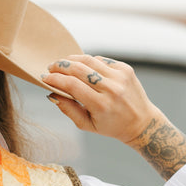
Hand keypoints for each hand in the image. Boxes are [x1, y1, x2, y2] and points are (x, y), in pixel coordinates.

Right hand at [39, 53, 161, 144]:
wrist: (141, 122)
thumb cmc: (111, 126)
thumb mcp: (86, 125)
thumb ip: (68, 109)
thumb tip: (52, 94)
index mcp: (101, 105)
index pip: (72, 85)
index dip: (55, 79)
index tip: (45, 78)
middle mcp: (111, 89)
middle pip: (79, 69)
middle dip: (60, 66)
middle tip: (51, 67)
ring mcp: (120, 77)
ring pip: (89, 60)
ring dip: (72, 60)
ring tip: (62, 63)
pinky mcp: (125, 69)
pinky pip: (101, 60)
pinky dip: (88, 62)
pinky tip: (81, 66)